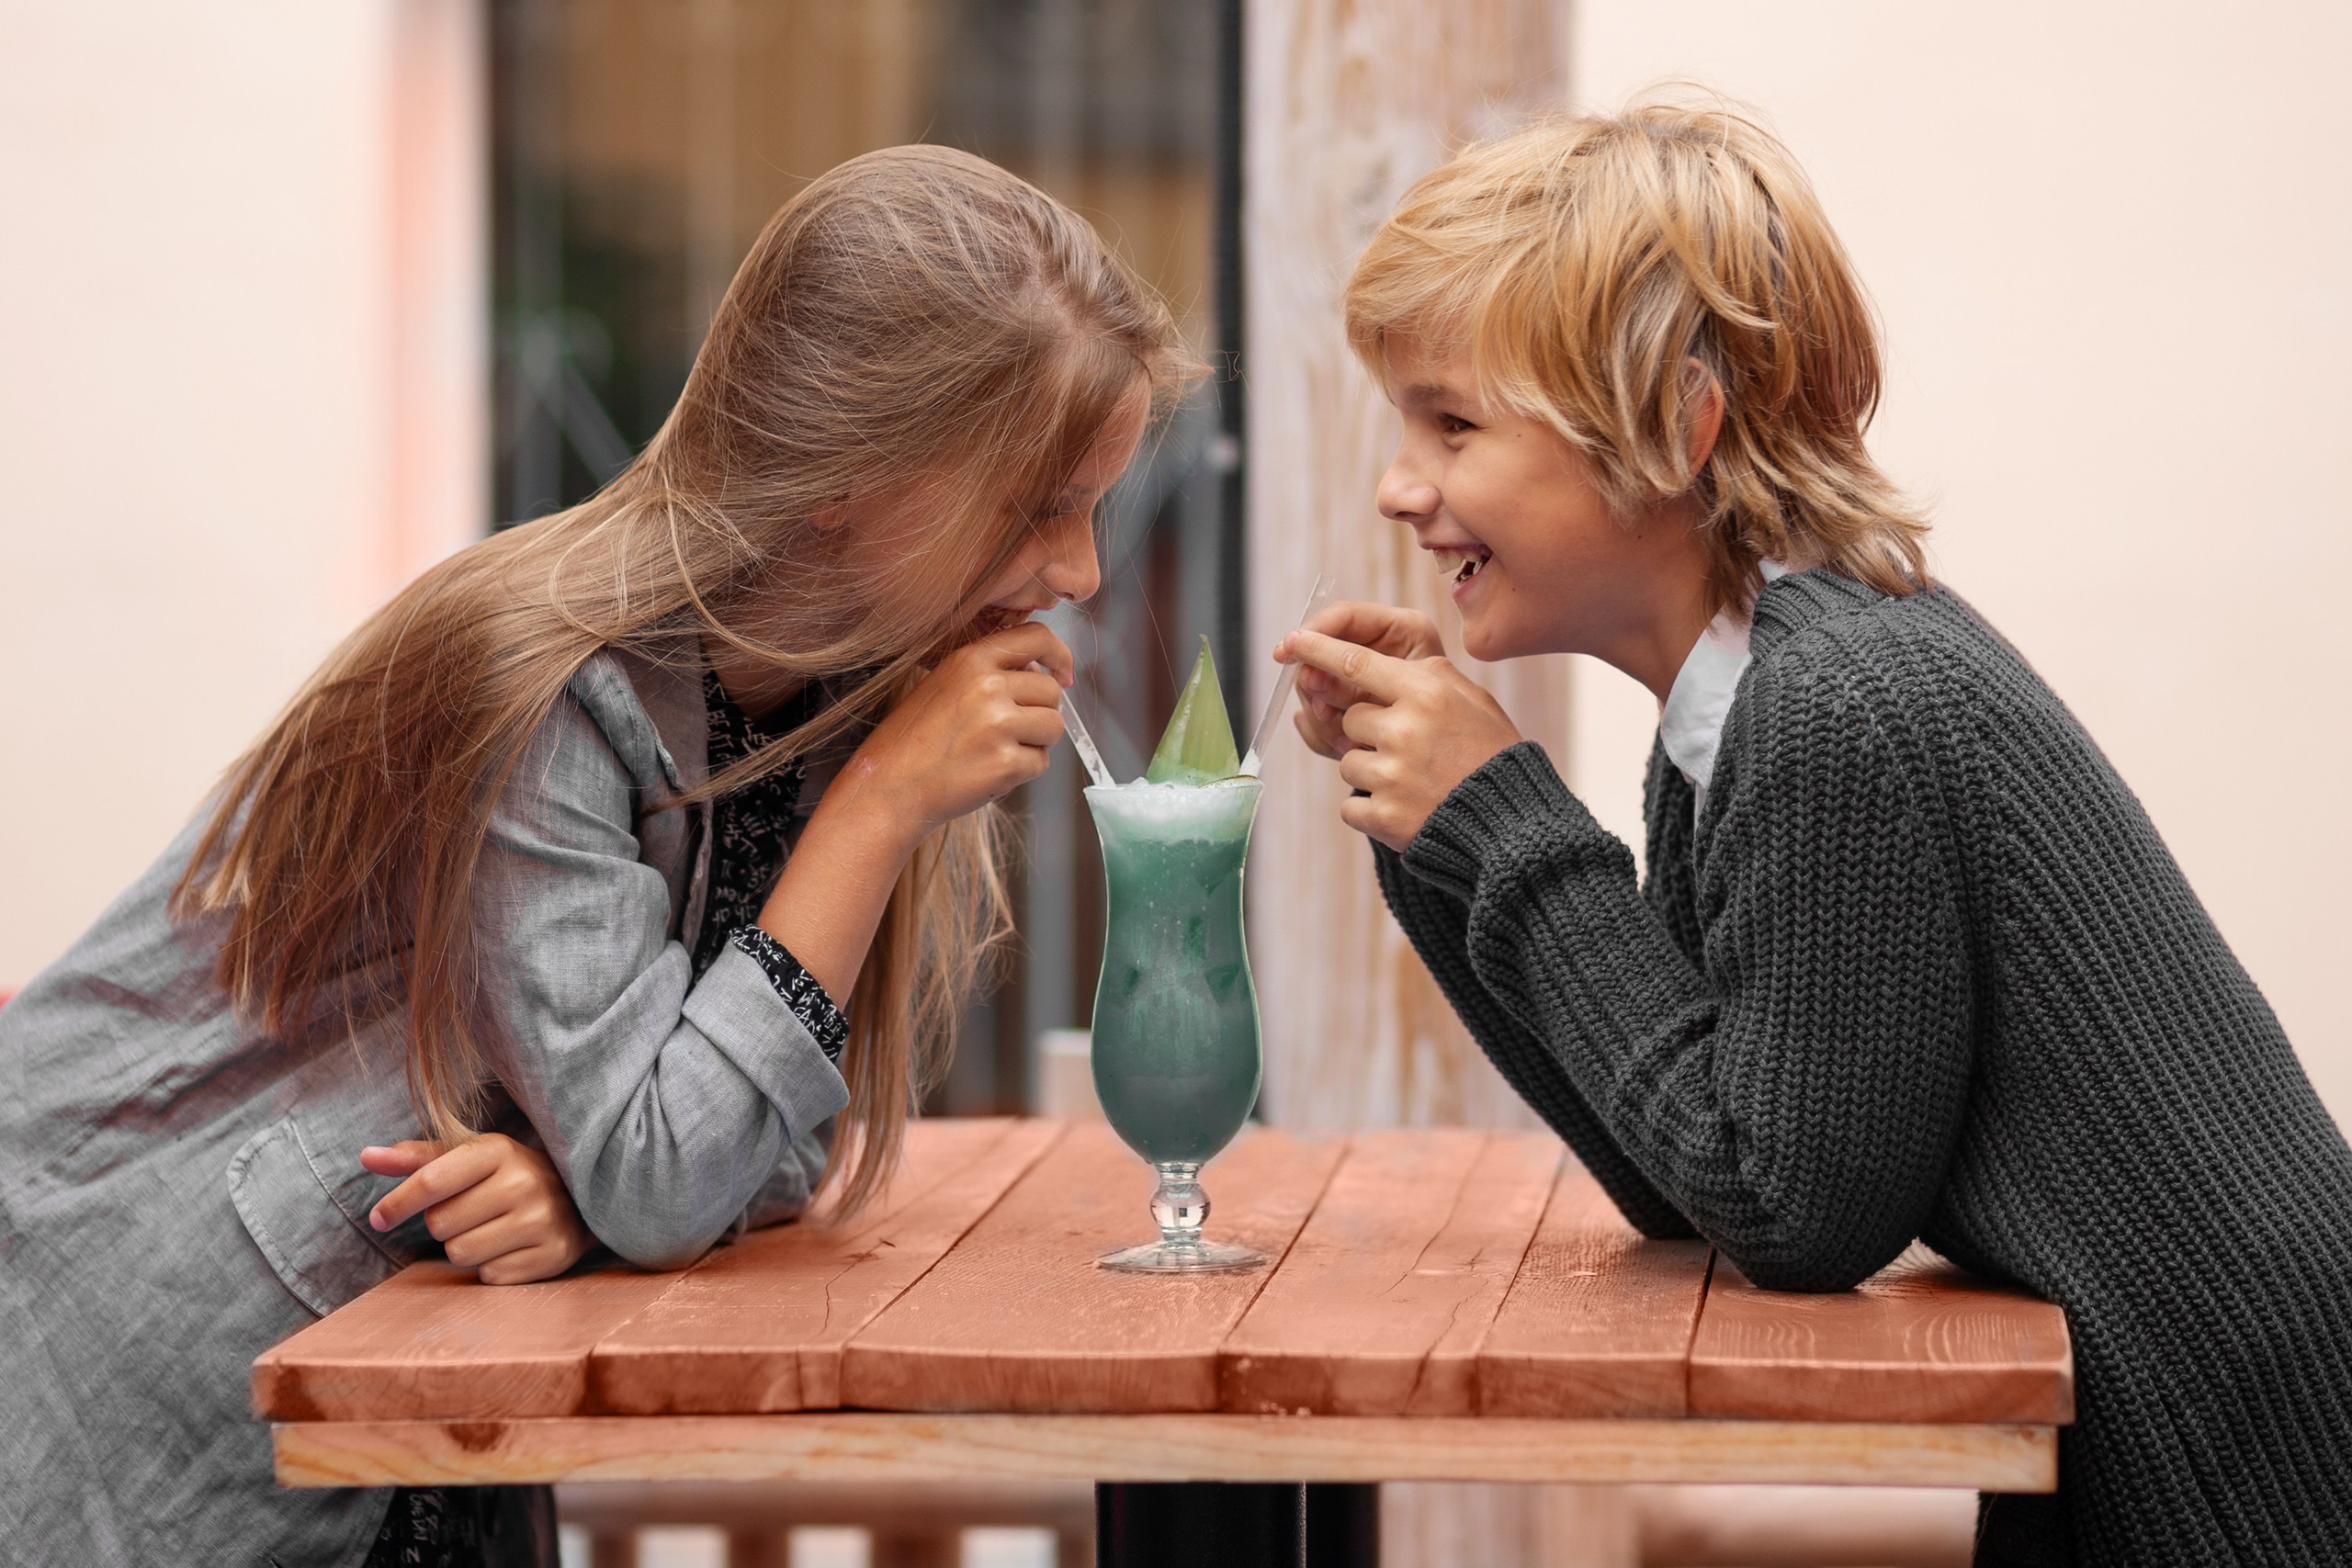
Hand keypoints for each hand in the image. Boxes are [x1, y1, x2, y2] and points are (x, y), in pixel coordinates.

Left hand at [361, 1134, 592, 1285]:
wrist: (578, 1197)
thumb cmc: (507, 1175)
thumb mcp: (467, 1157)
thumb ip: (417, 1159)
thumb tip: (365, 1156)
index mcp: (498, 1150)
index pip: (431, 1182)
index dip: (397, 1203)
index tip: (378, 1218)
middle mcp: (524, 1182)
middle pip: (440, 1224)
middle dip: (444, 1224)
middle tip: (471, 1213)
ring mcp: (541, 1220)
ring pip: (461, 1254)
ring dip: (465, 1247)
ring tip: (491, 1230)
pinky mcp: (551, 1255)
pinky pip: (489, 1275)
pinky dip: (491, 1267)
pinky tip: (511, 1247)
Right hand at [837, 620, 1070, 843]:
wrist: (889, 787)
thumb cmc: (915, 740)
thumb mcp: (945, 685)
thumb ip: (991, 673)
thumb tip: (1041, 675)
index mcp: (971, 660)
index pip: (1037, 637)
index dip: (1058, 655)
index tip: (1062, 675)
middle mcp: (988, 686)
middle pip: (1051, 692)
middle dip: (1039, 713)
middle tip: (1008, 732)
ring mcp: (999, 725)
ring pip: (1053, 727)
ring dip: (1035, 743)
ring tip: (996, 751)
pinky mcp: (1006, 763)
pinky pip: (1041, 763)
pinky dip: (1022, 772)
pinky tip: (989, 772)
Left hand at [1278, 628, 1525, 851]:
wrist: (1511, 828)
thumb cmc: (1492, 757)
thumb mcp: (1473, 702)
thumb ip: (1429, 678)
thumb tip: (1381, 664)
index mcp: (1427, 693)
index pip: (1356, 662)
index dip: (1318, 650)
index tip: (1293, 644)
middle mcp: (1405, 729)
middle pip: (1350, 719)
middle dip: (1369, 733)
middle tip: (1409, 750)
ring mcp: (1392, 775)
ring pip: (1348, 762)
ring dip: (1371, 772)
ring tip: (1413, 783)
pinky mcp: (1384, 816)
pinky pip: (1350, 806)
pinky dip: (1370, 810)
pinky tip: (1405, 810)